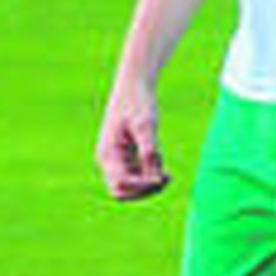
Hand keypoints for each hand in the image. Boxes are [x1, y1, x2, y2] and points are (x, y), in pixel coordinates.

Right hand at [96, 79, 169, 200]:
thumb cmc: (138, 102)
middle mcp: (108, 160)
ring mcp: (116, 159)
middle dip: (144, 190)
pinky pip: (136, 175)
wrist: (134, 85)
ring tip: (168, 177)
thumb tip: (154, 177)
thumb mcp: (146, 125)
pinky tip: (164, 172)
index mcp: (108, 154)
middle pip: (122, 191)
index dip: (140, 186)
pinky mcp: (126, 156)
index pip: (120, 184)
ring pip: (130, 185)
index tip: (162, 178)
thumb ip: (149, 150)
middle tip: (167, 180)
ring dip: (148, 185)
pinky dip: (149, 177)